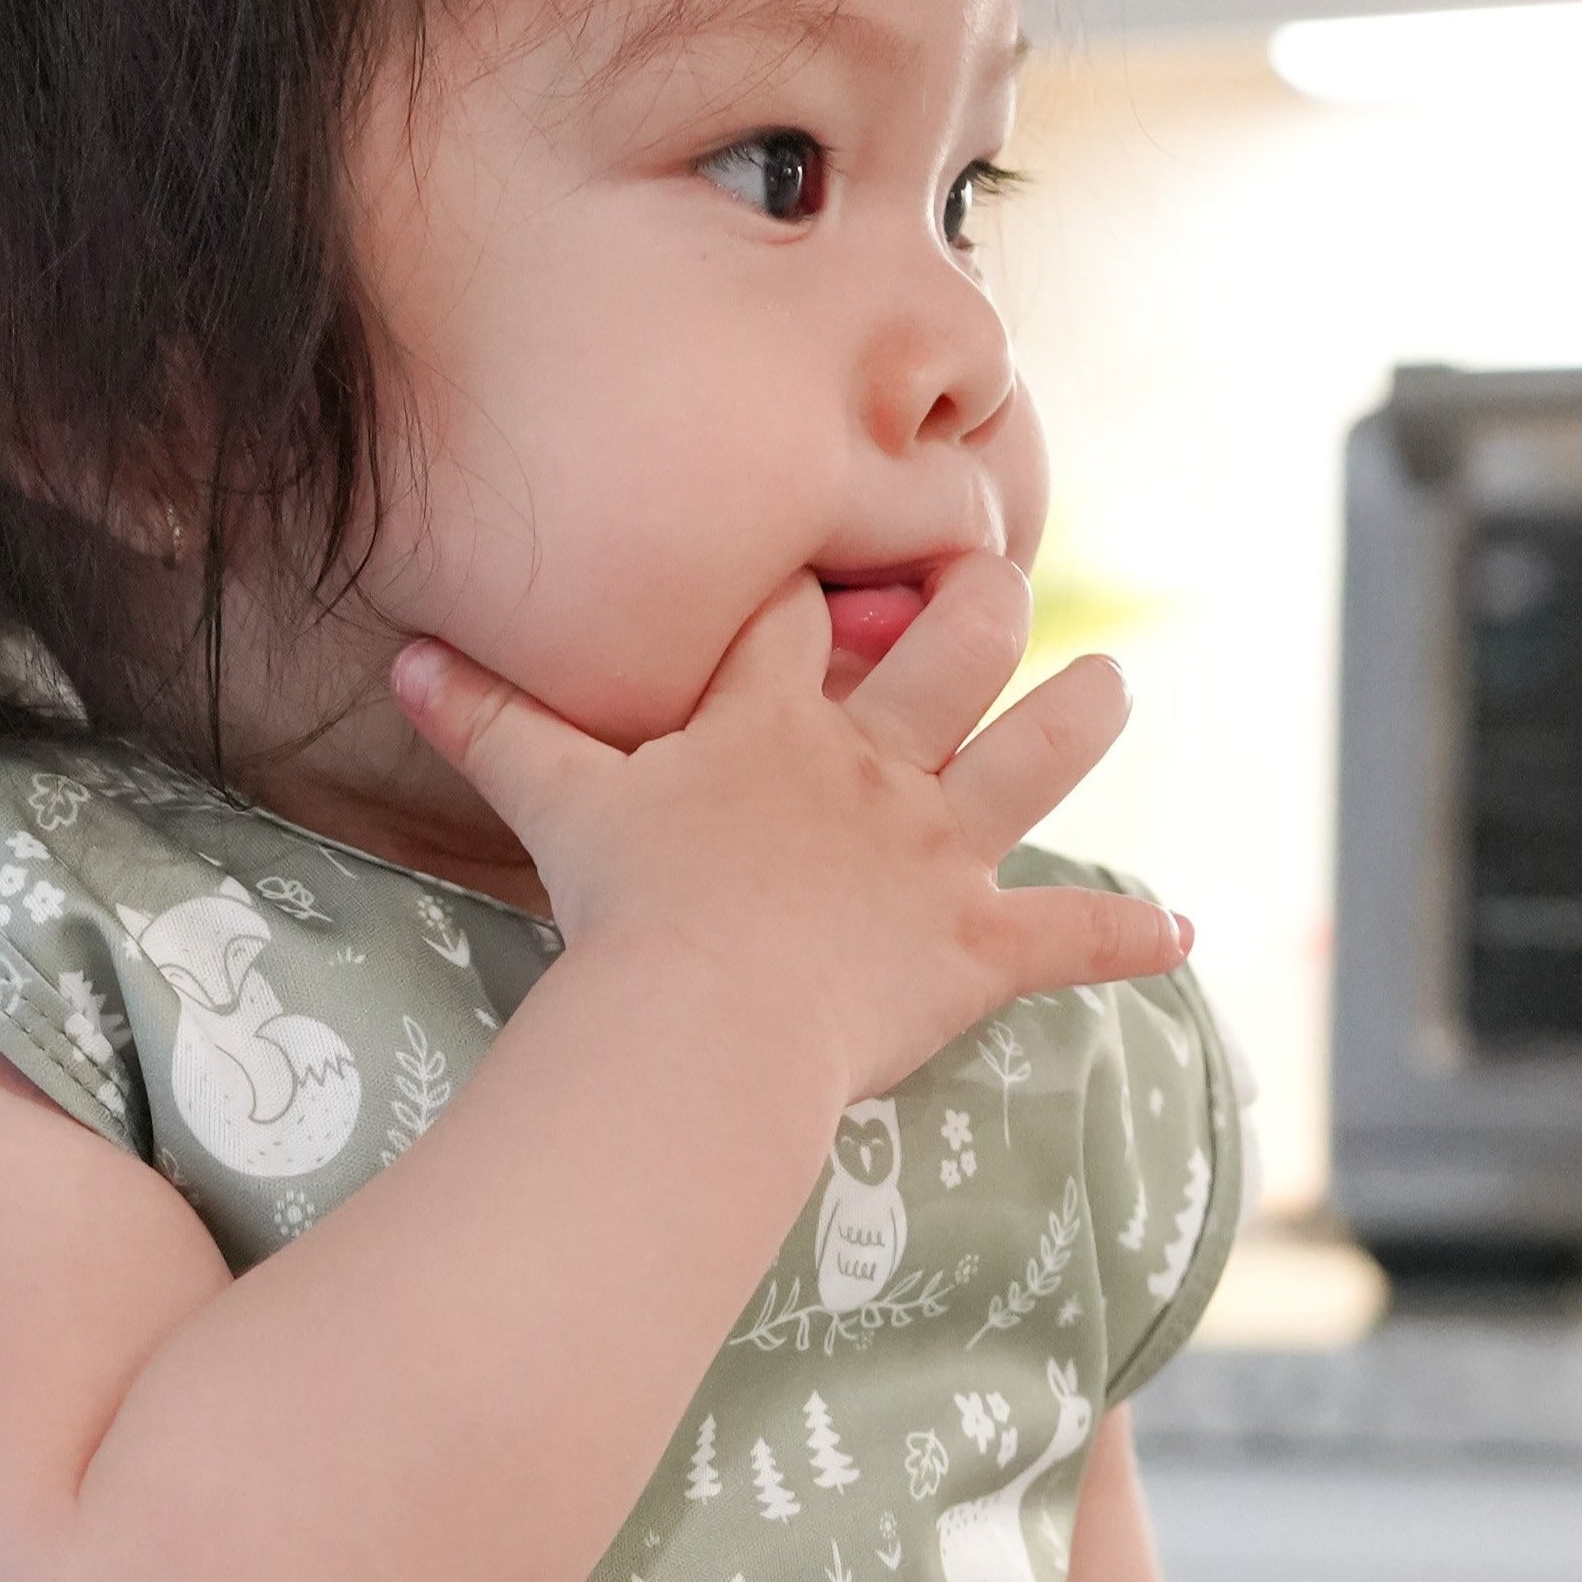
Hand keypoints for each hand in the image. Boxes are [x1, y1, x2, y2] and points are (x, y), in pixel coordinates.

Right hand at [390, 557, 1189, 1107]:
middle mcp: (873, 767)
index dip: (812, 584)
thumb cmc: (629, 910)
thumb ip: (488, 726)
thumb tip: (400, 658)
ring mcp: (935, 852)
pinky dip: (1128, 939)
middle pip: (957, 646)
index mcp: (771, 724)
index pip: (796, 617)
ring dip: (1085, 714)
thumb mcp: (555, 804)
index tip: (827, 562)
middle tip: (994, 587)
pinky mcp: (975, 946)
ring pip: (1041, 753)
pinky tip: (1181, 932)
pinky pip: (1071, 938)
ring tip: (1112, 686)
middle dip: (983, 603)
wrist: (704, 1019)